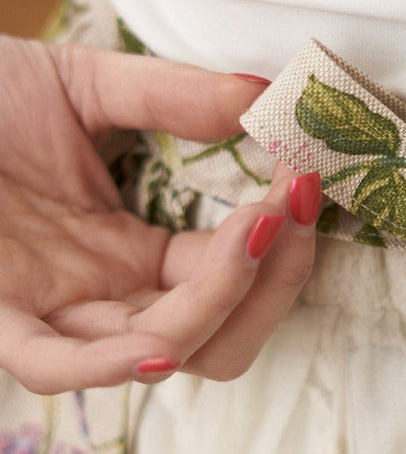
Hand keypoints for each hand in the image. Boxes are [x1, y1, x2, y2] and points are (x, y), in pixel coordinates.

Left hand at [0, 36, 319, 392]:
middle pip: (217, 336)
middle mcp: (100, 298)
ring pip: (159, 353)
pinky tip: (163, 339)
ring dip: (223, 303)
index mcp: (127, 255)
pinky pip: (58, 367)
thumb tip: (264, 97)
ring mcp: (48, 313)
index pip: (230, 275)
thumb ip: (172, 97)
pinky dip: (114, 365)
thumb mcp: (81, 86)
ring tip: (257, 228)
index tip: (308, 179)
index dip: (279, 243)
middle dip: (273, 282)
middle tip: (297, 206)